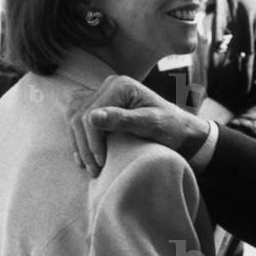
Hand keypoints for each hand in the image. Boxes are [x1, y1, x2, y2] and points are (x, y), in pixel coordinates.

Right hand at [68, 74, 210, 176]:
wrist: (180, 130)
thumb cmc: (170, 128)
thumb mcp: (151, 125)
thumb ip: (123, 120)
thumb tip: (92, 117)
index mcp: (120, 85)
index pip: (90, 114)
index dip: (92, 141)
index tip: (101, 162)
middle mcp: (109, 84)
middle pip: (79, 116)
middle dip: (84, 145)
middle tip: (95, 170)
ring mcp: (104, 93)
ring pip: (75, 117)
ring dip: (78, 143)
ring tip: (89, 166)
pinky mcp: (102, 104)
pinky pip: (78, 118)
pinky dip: (78, 138)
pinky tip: (83, 155)